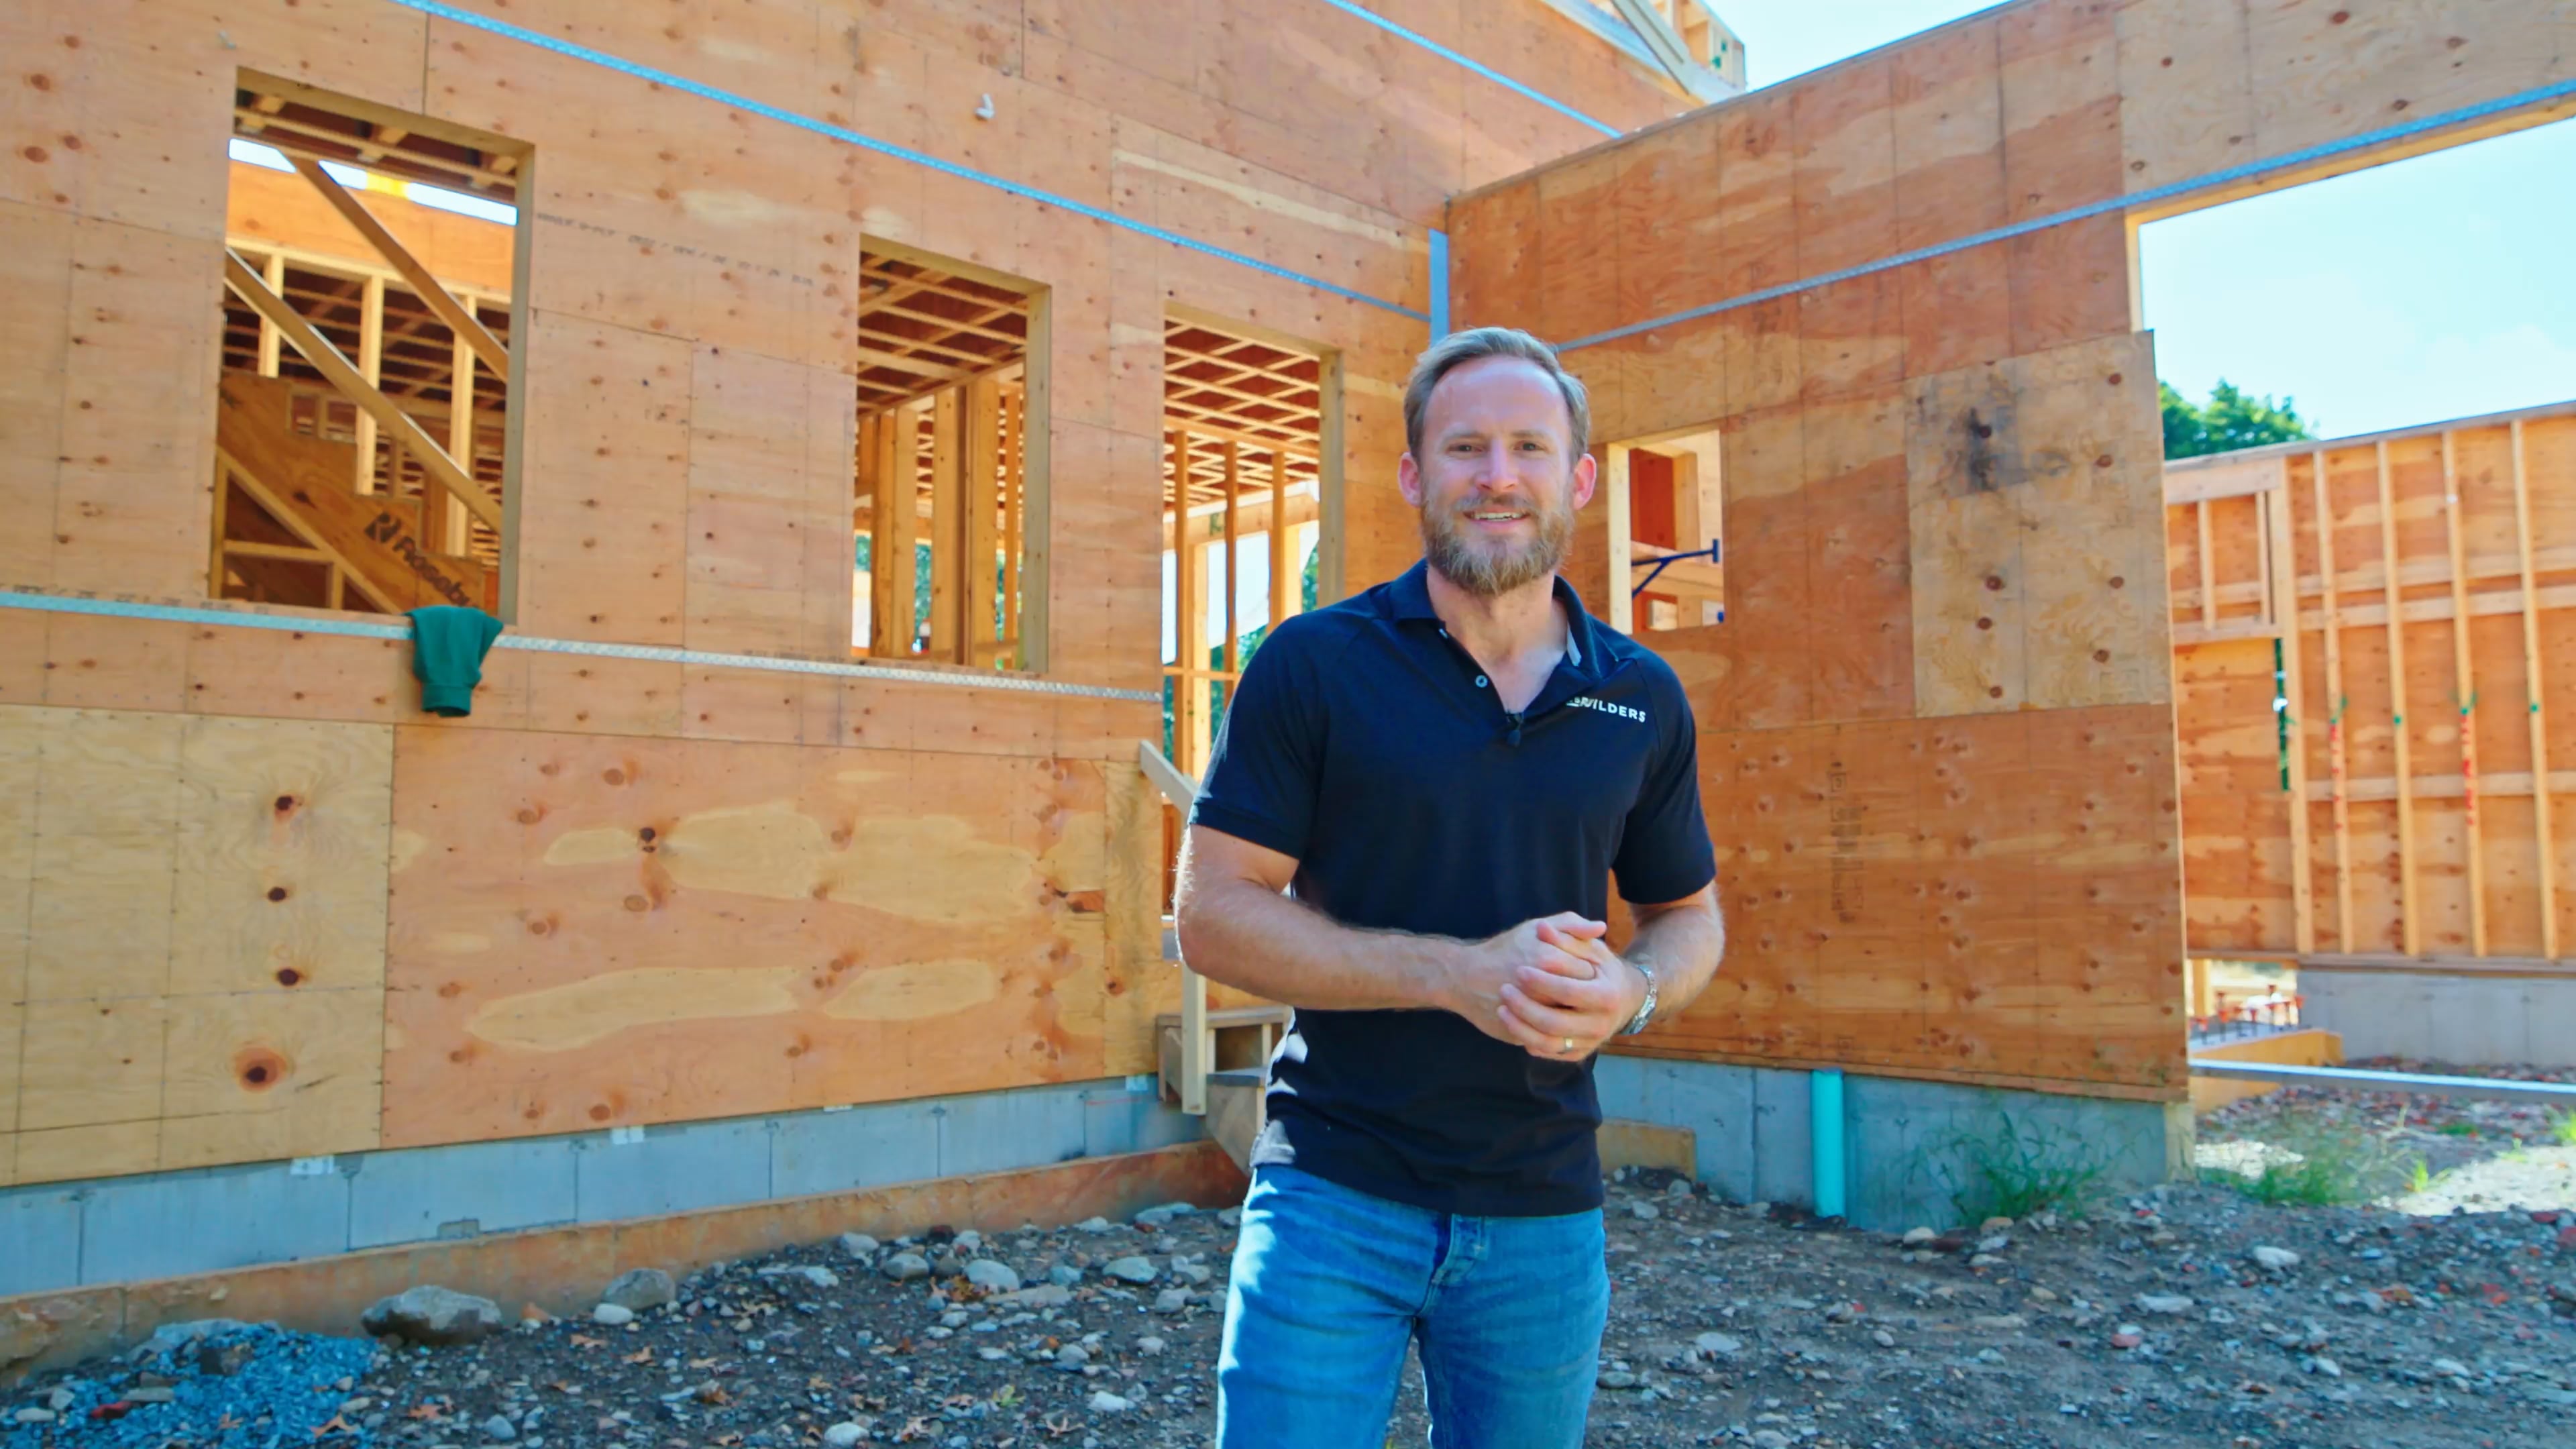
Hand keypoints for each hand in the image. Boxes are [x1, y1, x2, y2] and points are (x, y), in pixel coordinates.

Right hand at [1442, 913, 1605, 1044]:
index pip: (1589, 973)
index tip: (1581, 970)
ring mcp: (1532, 1016)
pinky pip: (1550, 1038)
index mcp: (1549, 961)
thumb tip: (1601, 927)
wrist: (1463, 977)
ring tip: (1561, 1002)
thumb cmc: (1503, 950)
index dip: (1589, 973)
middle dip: (1581, 995)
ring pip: (1567, 1022)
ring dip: (1569, 1014)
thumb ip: (1570, 924)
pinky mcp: (1522, 1034)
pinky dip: (1555, 1030)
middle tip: (1573, 988)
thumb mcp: (1535, 927)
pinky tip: (1552, 1016)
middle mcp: (1543, 990)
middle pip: (1580, 998)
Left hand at [1497, 929, 1645, 1060]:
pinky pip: (1549, 1053)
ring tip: (1502, 1009)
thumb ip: (1567, 937)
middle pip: (1555, 1022)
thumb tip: (1542, 928)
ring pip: (1549, 1043)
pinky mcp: (1579, 1053)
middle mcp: (1600, 1024)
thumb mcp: (1591, 949)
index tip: (1520, 970)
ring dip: (1520, 1028)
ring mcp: (1590, 1042)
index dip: (1542, 982)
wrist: (1625, 999)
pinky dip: (1529, 1041)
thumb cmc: (1603, 969)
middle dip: (1525, 1007)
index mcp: (1606, 995)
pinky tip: (1514, 1025)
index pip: (1569, 991)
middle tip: (1505, 990)